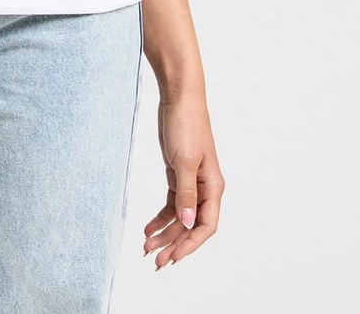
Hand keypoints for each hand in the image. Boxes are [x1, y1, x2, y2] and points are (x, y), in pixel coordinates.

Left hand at [143, 90, 223, 268]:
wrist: (178, 98)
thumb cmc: (186, 125)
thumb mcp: (184, 161)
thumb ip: (185, 194)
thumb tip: (188, 224)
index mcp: (212, 187)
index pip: (206, 226)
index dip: (190, 244)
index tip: (173, 258)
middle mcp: (204, 188)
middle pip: (191, 226)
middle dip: (175, 244)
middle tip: (155, 261)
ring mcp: (191, 182)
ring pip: (180, 217)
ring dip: (165, 233)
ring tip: (147, 248)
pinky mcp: (178, 174)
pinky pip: (171, 204)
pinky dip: (161, 217)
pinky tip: (148, 228)